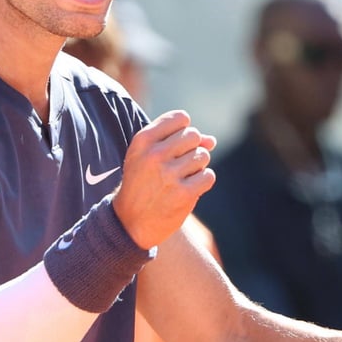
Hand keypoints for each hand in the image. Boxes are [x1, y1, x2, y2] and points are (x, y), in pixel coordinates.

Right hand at [112, 110, 215, 249]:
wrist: (130, 222)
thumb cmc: (142, 183)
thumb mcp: (147, 156)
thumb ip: (176, 141)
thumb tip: (211, 141)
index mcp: (142, 141)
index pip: (180, 118)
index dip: (183, 130)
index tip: (176, 144)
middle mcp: (155, 155)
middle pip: (194, 135)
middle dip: (192, 148)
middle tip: (179, 164)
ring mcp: (169, 175)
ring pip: (203, 155)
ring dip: (197, 166)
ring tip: (181, 177)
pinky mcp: (184, 194)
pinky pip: (208, 176)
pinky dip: (202, 181)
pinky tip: (188, 188)